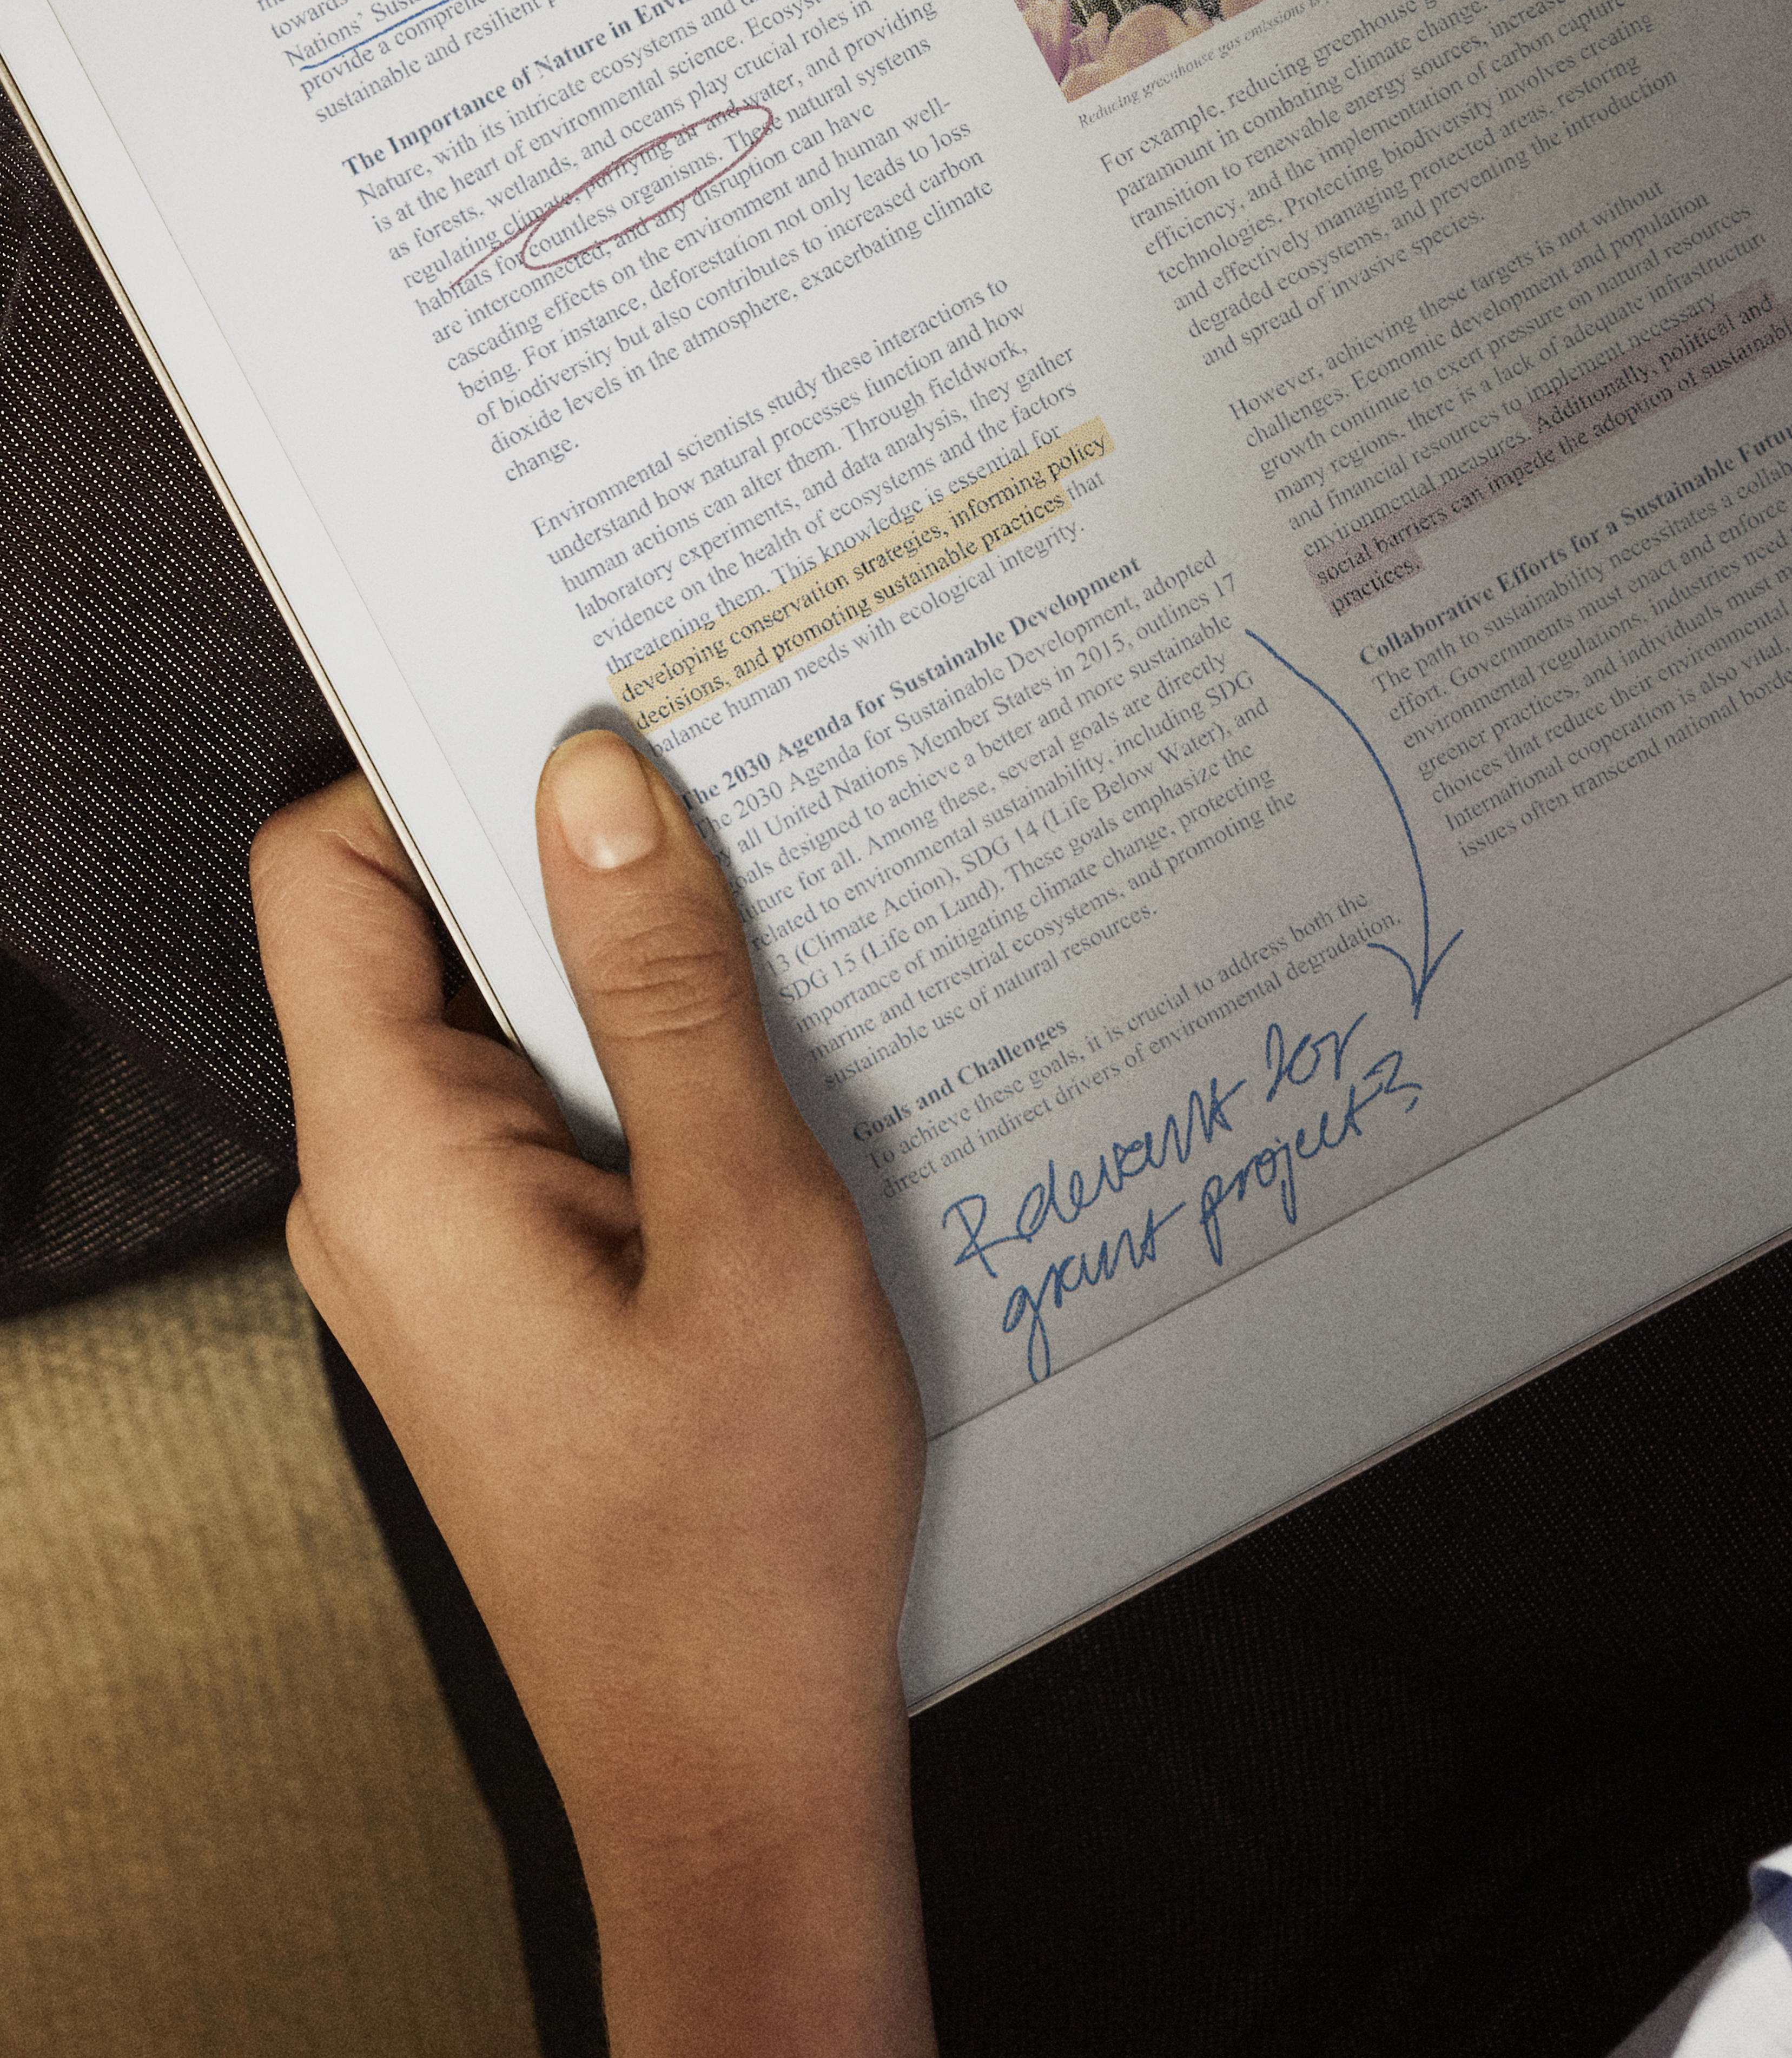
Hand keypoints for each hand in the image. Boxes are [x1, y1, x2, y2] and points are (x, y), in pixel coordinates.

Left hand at [251, 738, 935, 2057]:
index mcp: (397, 1159)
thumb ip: (668, 989)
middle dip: (568, 852)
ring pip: (501, 1022)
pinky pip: (547, 1114)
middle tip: (729, 791)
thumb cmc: (741, 1529)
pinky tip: (772, 1069)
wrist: (737, 1763)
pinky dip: (646, 1061)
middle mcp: (381, 1192)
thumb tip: (596, 784)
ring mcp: (439, 1248)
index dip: (439, 766)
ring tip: (779, 930)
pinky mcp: (506, 1289)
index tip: (584, 707)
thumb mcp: (749, 1217)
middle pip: (421, 932)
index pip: (333, 873)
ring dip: (629, 965)